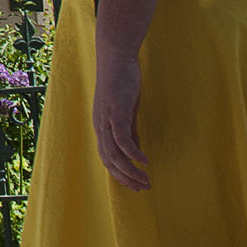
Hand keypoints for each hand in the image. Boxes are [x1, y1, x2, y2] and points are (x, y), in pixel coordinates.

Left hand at [93, 56, 149, 191]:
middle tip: (143, 188)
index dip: (120, 175)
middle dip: (126, 178)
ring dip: (130, 171)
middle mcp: (100, 126)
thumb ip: (129, 131)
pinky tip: (144, 161)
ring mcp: (107, 119)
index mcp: (101, 127)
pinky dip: (132, 153)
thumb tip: (135, 151)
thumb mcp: (125, 112)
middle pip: (109, 161)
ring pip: (114, 154)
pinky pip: (122, 138)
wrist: (115, 58)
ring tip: (145, 180)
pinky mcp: (116, 111)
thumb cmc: (121, 83)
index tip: (135, 186)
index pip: (107, 159)